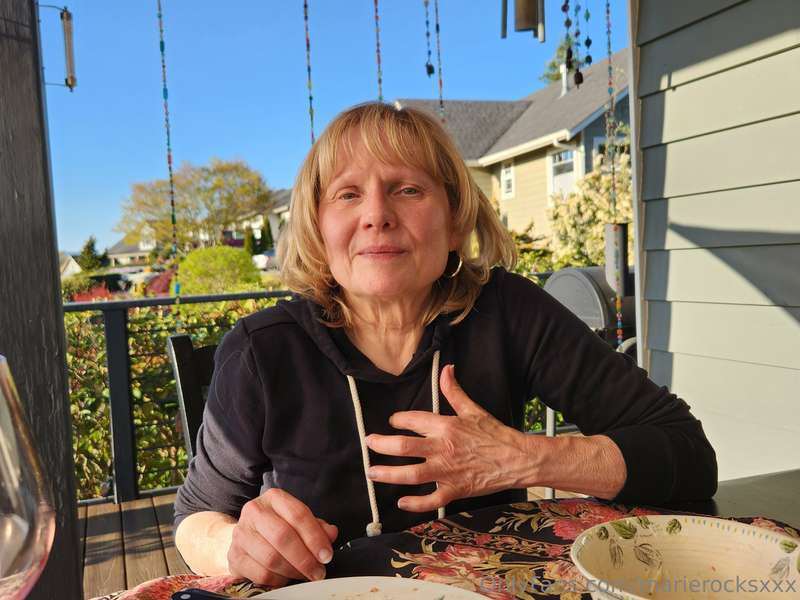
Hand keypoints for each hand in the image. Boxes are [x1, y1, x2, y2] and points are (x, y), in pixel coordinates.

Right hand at [227, 488, 337, 585]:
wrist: (245, 535)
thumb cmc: (276, 526)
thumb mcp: (298, 520)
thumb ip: (316, 526)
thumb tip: (331, 534)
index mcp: (274, 498)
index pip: (298, 515)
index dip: (315, 537)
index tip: (327, 555)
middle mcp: (255, 512)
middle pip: (283, 536)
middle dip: (305, 558)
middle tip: (318, 571)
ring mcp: (241, 534)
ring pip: (271, 558)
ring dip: (293, 571)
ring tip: (304, 575)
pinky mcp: (234, 556)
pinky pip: (261, 574)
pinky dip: (278, 580)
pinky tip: (286, 578)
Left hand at [365, 364, 528, 512]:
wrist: (517, 459)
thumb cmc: (495, 434)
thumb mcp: (473, 409)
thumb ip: (454, 391)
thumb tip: (446, 368)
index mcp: (446, 426)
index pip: (413, 420)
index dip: (398, 419)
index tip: (392, 421)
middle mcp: (442, 448)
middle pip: (404, 447)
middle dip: (381, 445)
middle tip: (369, 443)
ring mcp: (447, 471)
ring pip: (411, 475)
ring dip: (389, 474)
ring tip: (373, 472)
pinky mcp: (455, 490)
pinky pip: (431, 500)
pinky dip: (415, 504)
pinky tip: (401, 502)